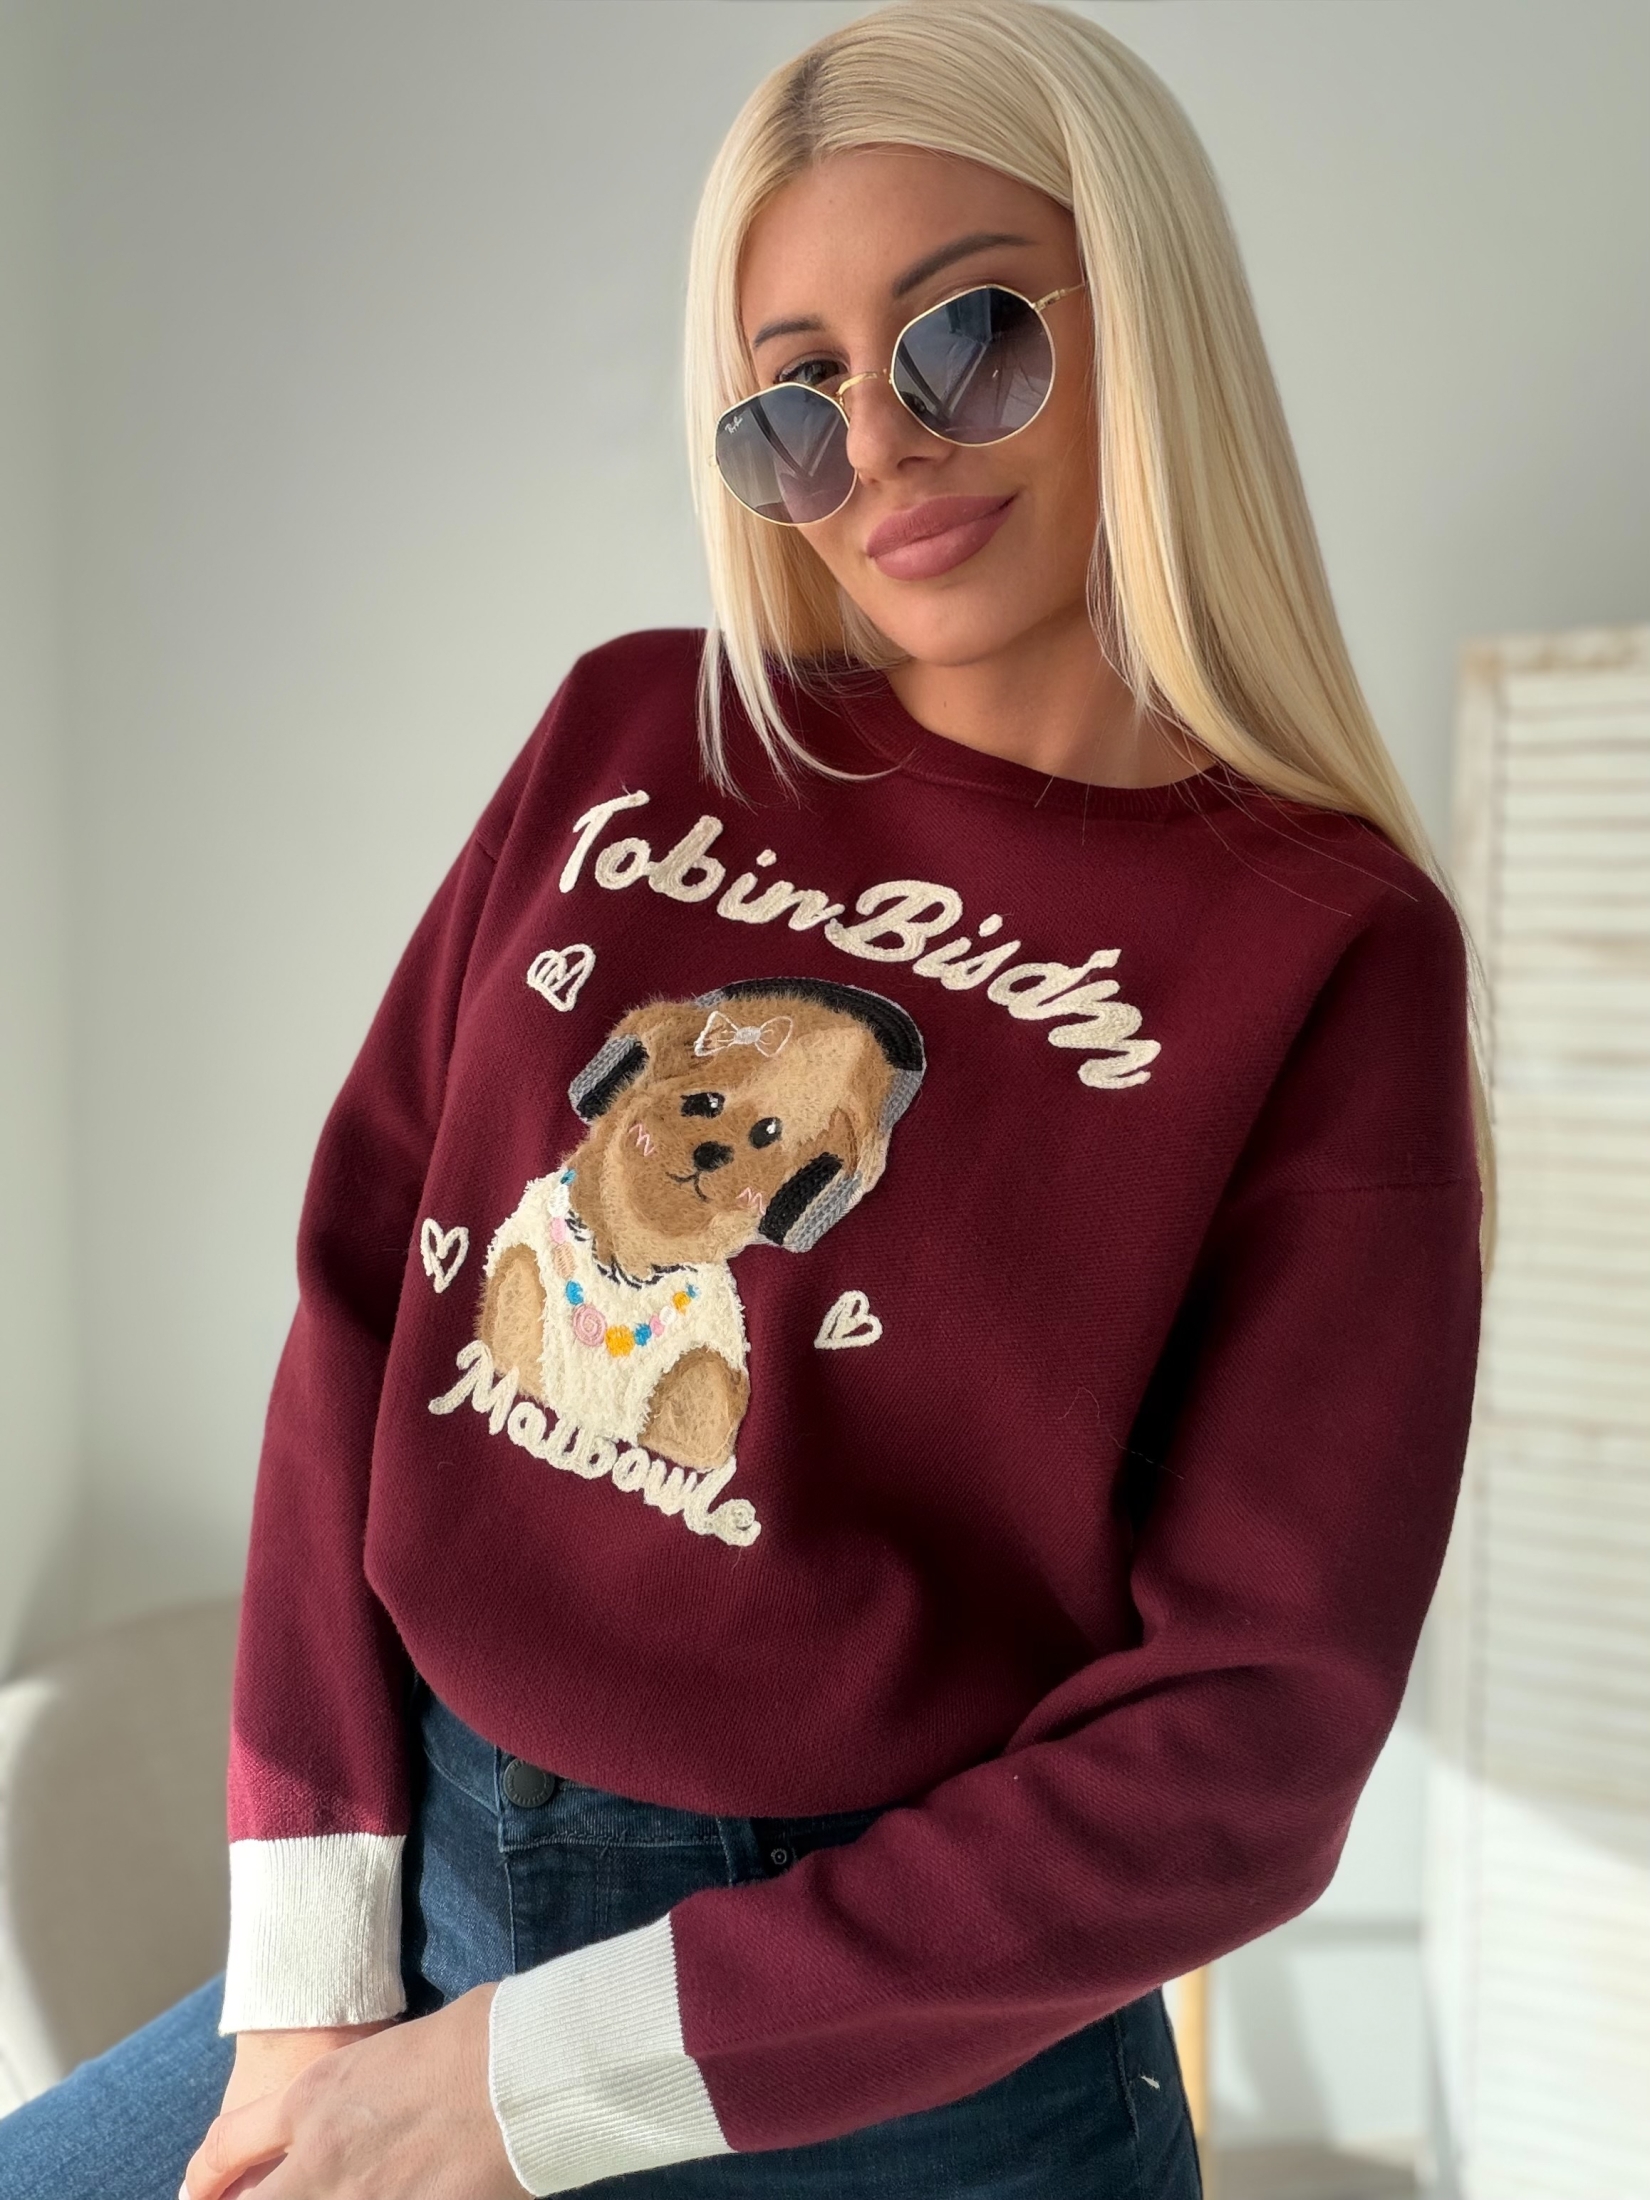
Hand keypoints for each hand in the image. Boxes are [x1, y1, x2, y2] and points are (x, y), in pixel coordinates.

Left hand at [183, 1984, 523, 2199]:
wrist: (527, 2068)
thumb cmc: (477, 2036)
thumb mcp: (393, 2051)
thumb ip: (360, 2091)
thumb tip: (365, 2111)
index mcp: (315, 2096)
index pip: (228, 2146)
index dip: (207, 2178)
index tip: (202, 2192)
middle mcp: (319, 2157)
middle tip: (254, 2199)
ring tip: (348, 2189)